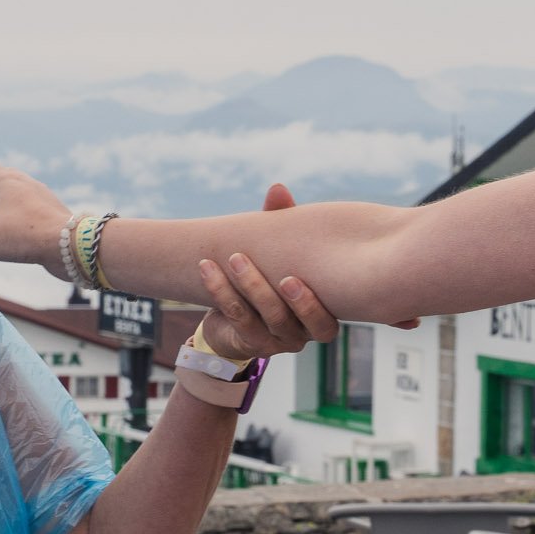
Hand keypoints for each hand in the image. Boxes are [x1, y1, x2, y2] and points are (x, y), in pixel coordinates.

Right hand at [0, 156, 70, 271]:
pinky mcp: (55, 220)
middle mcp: (27, 186)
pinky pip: (34, 211)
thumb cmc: (24, 235)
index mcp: (6, 182)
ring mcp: (44, 202)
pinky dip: (21, 213)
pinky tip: (22, 228)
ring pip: (22, 192)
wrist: (74, 247)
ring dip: (7, 194)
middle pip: (3, 174)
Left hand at [190, 184, 363, 361]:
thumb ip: (282, 222)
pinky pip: (237, 319)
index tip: (290, 278)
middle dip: (277, 294)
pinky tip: (208, 270)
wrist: (237, 320)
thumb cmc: (269, 277)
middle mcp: (302, 334)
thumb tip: (277, 189)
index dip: (311, 306)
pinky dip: (221, 292)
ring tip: (233, 258)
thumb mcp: (278, 251)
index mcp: (320, 315)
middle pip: (292, 320)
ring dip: (247, 286)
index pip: (326, 323)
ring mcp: (276, 342)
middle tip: (262, 268)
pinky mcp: (250, 344)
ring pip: (265, 318)